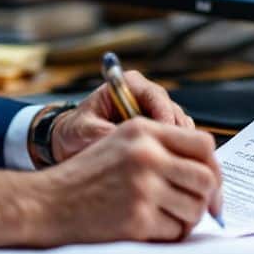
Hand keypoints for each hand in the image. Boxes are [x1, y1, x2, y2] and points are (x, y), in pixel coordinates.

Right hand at [0, 118, 223, 248]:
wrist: (48, 201)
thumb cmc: (84, 177)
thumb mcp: (119, 143)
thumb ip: (159, 147)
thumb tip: (206, 171)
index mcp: (142, 131)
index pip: (202, 143)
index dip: (212, 166)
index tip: (210, 183)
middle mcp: (146, 154)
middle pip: (206, 178)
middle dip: (207, 199)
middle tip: (197, 209)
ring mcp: (143, 187)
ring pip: (194, 208)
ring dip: (186, 219)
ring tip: (164, 218)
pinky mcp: (138, 218)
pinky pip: (175, 231)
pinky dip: (167, 234)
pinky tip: (147, 228)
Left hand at [45, 70, 194, 163]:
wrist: (74, 142)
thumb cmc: (76, 131)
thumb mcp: (85, 130)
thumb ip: (105, 132)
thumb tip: (125, 141)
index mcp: (129, 84)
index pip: (156, 97)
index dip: (164, 118)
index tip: (163, 140)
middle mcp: (147, 95)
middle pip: (173, 111)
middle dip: (175, 136)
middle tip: (173, 158)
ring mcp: (156, 112)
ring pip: (179, 127)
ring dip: (177, 146)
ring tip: (170, 167)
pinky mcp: (160, 130)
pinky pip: (177, 140)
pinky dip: (176, 153)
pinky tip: (168, 169)